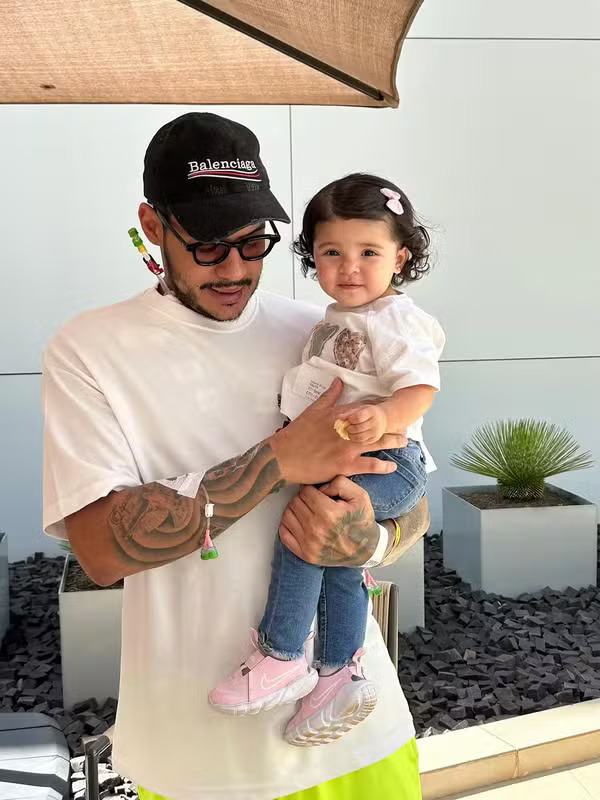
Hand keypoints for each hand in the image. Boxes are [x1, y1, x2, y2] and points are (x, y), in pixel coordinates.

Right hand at [268, 379, 405, 485]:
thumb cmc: (296, 434)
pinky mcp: (345, 465)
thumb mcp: (312, 410)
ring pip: (378, 443)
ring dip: (393, 442)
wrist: (282, 457)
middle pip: (377, 425)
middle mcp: (347, 430)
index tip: (390, 407)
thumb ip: (329, 396)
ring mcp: (347, 448)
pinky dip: (383, 466)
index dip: (379, 408)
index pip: (365, 408)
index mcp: (339, 415)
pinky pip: (370, 466)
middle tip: (405, 424)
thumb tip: (339, 380)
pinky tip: (392, 466)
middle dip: (392, 424)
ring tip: (404, 441)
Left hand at [279, 477, 378, 566]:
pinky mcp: (304, 554)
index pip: (305, 492)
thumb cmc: (361, 521)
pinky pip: (284, 533)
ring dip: (295, 510)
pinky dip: (288, 524)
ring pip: (287, 515)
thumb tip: (319, 486)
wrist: (365, 550)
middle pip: (295, 502)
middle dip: (303, 498)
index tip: (319, 494)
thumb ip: (340, 483)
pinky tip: (300, 522)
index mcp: (330, 514)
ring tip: (307, 511)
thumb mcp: (360, 496)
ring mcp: (309, 544)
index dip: (312, 489)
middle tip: (313, 501)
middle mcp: (317, 530)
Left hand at [335, 404, 387, 444]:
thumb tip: (339, 418)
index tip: (349, 419)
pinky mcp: (374, 439)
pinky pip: (362, 442)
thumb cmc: (368, 413)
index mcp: (371, 412)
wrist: (383, 420)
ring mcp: (375, 432)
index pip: (358, 417)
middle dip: (349, 428)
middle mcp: (375, 423)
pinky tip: (354, 435)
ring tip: (349, 431)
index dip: (350, 419)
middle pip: (358, 428)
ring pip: (359, 437)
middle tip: (347, 426)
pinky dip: (355, 439)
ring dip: (351, 435)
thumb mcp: (360, 409)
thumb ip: (349, 413)